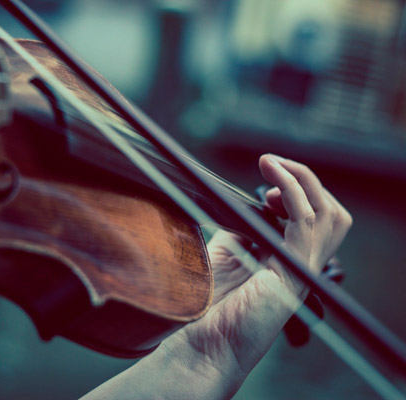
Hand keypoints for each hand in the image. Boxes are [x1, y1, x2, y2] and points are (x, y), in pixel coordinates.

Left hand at [83, 154, 351, 399]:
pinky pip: (305, 223)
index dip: (297, 191)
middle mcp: (301, 267)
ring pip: (329, 215)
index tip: (266, 179)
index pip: (317, 218)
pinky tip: (270, 181)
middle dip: (305, 181)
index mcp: (289, 262)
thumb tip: (242, 202)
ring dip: (301, 181)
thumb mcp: (227, 254)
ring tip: (272, 164)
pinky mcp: (291, 274)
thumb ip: (242, 230)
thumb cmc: (208, 303)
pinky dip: (291, 193)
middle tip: (272, 166)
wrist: (200, 342)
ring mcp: (300, 272)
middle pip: (331, 214)